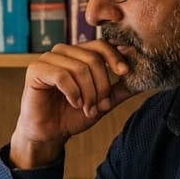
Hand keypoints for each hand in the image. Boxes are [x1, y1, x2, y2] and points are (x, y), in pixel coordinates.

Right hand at [10, 41, 136, 167]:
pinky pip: (62, 75)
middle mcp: (63, 51)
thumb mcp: (103, 102)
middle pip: (93, 58)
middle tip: (100, 106)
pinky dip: (73, 93)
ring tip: (87, 108)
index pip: (101, 45)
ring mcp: (48, 58)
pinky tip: (74, 103)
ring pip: (79, 68)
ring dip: (88, 93)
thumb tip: (144, 77)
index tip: (125, 73)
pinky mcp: (35, 69)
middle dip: (102, 86)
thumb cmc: (73, 115)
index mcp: (78, 53)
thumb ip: (120, 89)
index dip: (115, 57)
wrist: (50, 133)